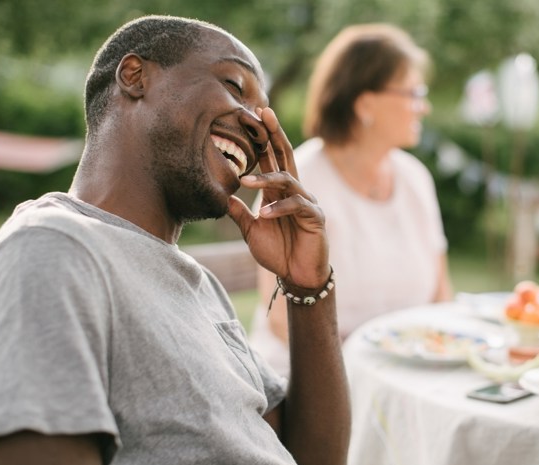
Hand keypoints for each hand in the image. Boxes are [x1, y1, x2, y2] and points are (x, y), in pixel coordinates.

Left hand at [227, 108, 328, 288]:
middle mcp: (294, 191)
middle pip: (285, 155)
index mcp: (278, 191)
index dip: (263, 137)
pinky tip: (264, 214)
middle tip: (263, 114)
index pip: (270, 158)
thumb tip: (223, 196)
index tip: (253, 115)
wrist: (297, 275)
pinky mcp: (315, 217)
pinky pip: (296, 206)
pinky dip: (279, 209)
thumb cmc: (278, 252)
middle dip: (274, 134)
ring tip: (245, 182)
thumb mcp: (251, 231)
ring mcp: (306, 202)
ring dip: (266, 179)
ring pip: (287, 180)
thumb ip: (239, 213)